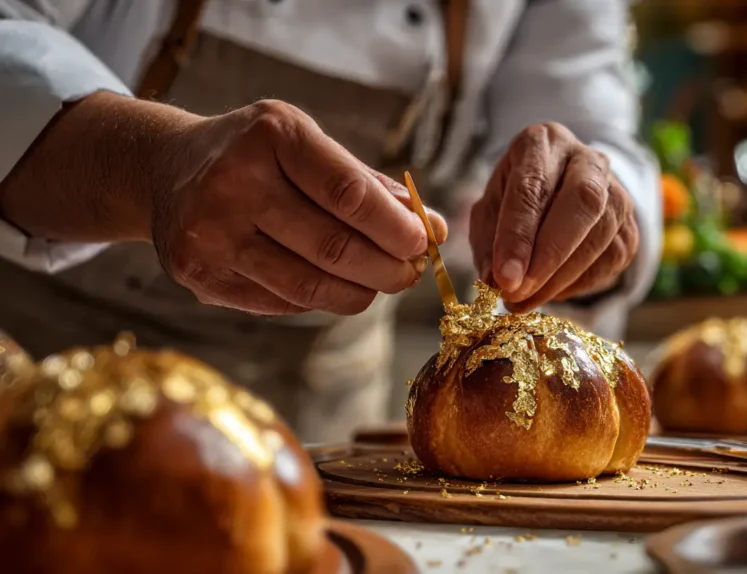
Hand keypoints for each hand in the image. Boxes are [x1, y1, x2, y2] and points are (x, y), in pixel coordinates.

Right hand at [153, 100, 446, 315]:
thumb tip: (435, 229)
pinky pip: (282, 302)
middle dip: (387, 268)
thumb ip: (370, 185)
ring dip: (360, 292)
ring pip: (309, 285)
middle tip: (409, 273)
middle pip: (334, 247)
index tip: (423, 242)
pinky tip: (334, 286)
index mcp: (270, 136)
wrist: (164, 170)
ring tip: (381, 284)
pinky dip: (320, 298)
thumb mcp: (309, 145)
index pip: (349, 193)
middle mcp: (231, 182)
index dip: (396, 227)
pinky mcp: (199, 276)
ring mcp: (210, 233)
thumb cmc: (257, 155)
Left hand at [469, 123, 638, 310]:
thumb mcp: (489, 210)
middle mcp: (587, 159)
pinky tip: (550, 292)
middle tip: (518, 292)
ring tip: (524, 301)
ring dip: (559, 278)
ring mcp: (617, 191)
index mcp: (543, 142)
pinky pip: (611, 259)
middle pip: (583, 201)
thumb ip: (488, 242)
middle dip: (549, 255)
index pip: (533, 186)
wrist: (558, 193)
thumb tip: (495, 282)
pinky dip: (577, 284)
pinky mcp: (630, 226)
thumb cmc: (517, 199)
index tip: (503, 277)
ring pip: (600, 234)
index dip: (518, 236)